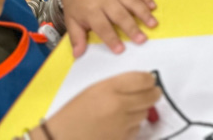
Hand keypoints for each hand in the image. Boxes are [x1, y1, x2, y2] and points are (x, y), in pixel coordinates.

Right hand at [43, 71, 160, 139]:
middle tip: (152, 93)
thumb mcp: (94, 91)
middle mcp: (118, 105)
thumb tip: (144, 83)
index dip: (149, 79)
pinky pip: (137, 129)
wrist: (59, 139)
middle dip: (153, 93)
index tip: (150, 81)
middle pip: (151, 96)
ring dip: (140, 111)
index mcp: (109, 89)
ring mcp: (121, 125)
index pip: (143, 79)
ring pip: (145, 113)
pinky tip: (119, 125)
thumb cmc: (73, 114)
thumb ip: (119, 86)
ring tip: (126, 111)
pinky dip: (132, 126)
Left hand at [61, 0, 157, 56]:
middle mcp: (105, 0)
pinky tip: (153, 7)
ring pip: (132, 2)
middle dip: (132, 28)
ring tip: (153, 24)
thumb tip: (78, 55)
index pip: (102, 27)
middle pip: (120, 15)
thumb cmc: (76, 6)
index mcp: (91, 10)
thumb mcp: (72, 22)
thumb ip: (77, 38)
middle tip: (142, 40)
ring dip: (143, 13)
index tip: (120, 50)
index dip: (111, 38)